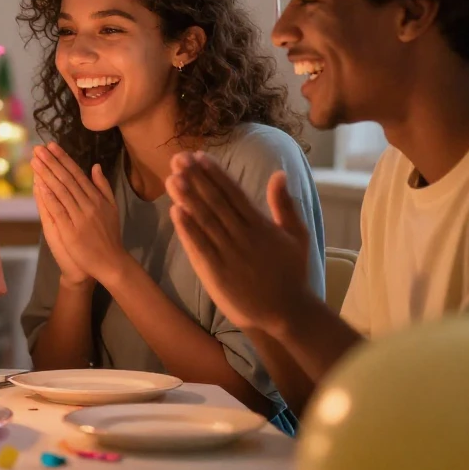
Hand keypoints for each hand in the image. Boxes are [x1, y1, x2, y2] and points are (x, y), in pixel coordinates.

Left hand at [31, 143, 127, 283]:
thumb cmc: (109, 235)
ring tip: (35, 161)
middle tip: (38, 148)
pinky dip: (49, 197)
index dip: (63, 159)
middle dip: (52, 162)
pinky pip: (59, 210)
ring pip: (61, 191)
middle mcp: (88, 204)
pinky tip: (39, 185)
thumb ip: (103, 186)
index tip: (51, 146)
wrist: (111, 261)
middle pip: (67, 179)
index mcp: (96, 198)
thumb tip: (95, 166)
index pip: (77, 174)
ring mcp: (80, 217)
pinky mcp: (72, 230)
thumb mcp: (111, 207)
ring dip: (47, 175)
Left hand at [164, 151, 311, 332]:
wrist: (289, 313)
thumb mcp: (296, 235)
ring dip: (188, 198)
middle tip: (178, 159)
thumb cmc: (292, 273)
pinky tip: (175, 211)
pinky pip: (200, 246)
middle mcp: (243, 236)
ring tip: (172, 178)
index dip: (215, 174)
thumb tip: (279, 173)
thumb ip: (285, 205)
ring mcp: (229, 254)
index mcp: (261, 225)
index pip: (234, 193)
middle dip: (196, 179)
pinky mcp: (217, 272)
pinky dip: (187, 229)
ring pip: (205, 220)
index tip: (199, 156)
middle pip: (215, 202)